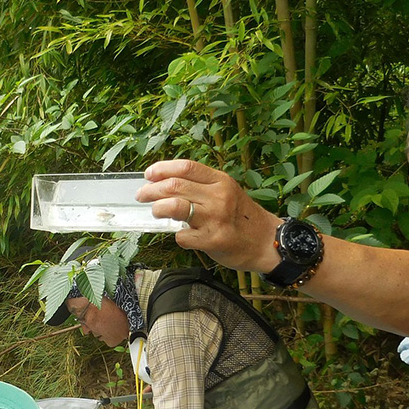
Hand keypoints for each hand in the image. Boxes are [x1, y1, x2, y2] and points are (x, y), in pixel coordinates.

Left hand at [138, 159, 281, 273]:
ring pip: (174, 207)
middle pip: (174, 186)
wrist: (266, 242)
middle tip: (142, 195)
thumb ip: (202, 186)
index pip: (186, 167)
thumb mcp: (227, 191)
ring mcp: (215, 219)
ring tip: (156, 211)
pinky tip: (182, 235)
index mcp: (220, 181)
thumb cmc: (242, 217)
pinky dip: (177, 236)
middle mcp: (218, 197)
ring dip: (158, 209)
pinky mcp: (212, 240)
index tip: (149, 174)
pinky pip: (182, 236)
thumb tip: (167, 182)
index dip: (162, 169)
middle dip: (151, 190)